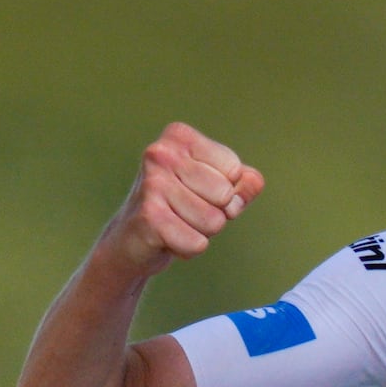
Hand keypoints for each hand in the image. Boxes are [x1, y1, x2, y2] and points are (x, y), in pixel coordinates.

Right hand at [106, 123, 262, 275]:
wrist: (131, 240)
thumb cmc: (180, 207)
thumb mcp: (216, 188)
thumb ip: (244, 182)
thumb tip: (253, 182)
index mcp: (179, 137)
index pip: (234, 169)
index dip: (226, 191)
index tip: (198, 193)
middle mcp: (161, 154)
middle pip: (225, 195)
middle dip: (214, 214)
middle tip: (185, 212)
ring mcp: (153, 185)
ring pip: (214, 222)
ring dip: (200, 233)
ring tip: (175, 224)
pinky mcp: (150, 218)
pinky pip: (197, 243)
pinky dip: (187, 250)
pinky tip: (166, 239)